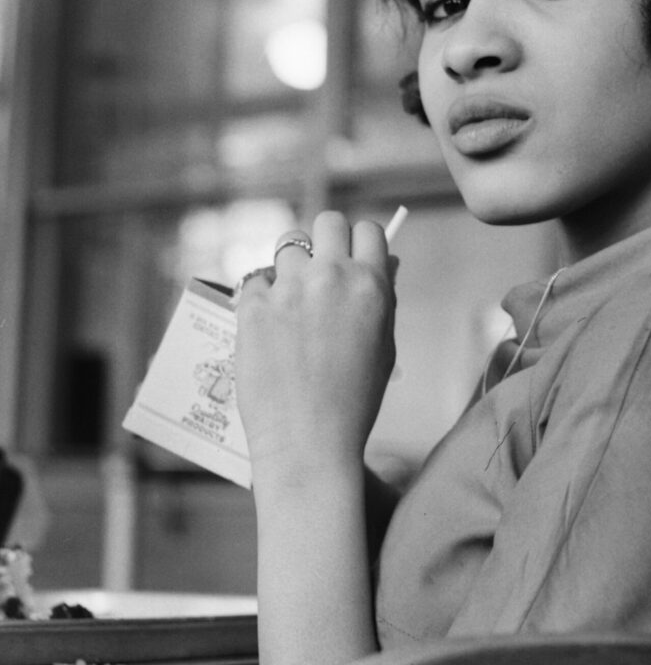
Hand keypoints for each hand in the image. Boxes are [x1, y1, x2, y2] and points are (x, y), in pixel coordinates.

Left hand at [234, 211, 396, 489]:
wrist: (309, 442)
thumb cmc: (354, 401)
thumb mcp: (385, 346)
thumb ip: (383, 300)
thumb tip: (383, 263)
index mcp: (370, 287)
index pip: (368, 230)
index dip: (359, 241)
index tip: (351, 255)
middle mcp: (330, 278)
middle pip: (325, 222)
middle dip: (323, 240)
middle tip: (318, 268)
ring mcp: (288, 290)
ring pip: (286, 247)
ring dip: (290, 267)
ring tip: (290, 301)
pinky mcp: (252, 308)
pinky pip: (255, 282)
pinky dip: (261, 297)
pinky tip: (269, 326)